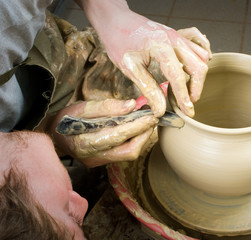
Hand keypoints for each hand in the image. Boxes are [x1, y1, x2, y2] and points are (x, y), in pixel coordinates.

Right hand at [38, 99, 157, 166]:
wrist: (54, 136)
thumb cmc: (67, 119)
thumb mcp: (82, 107)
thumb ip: (107, 107)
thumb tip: (132, 105)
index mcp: (84, 143)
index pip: (117, 136)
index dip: (136, 126)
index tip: (151, 115)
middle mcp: (94, 157)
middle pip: (128, 151)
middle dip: (144, 134)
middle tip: (153, 118)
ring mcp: (100, 162)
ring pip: (129, 154)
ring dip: (142, 137)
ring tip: (146, 120)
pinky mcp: (104, 162)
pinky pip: (124, 153)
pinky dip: (134, 140)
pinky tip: (137, 127)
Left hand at [78, 0, 211, 116]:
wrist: (115, 19)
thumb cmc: (119, 40)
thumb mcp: (129, 67)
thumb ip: (148, 88)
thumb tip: (160, 109)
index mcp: (161, 47)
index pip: (179, 77)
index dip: (185, 97)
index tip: (188, 112)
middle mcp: (174, 39)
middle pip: (198, 66)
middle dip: (197, 88)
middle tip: (188, 103)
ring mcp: (178, 35)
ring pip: (202, 57)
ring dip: (198, 76)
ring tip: (187, 90)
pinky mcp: (178, 35)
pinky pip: (198, 47)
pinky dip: (199, 61)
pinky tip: (190, 71)